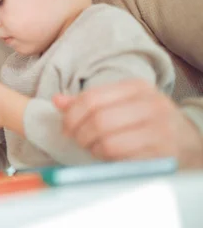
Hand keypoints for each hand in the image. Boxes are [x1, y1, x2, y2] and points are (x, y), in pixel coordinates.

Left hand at [53, 79, 202, 168]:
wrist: (190, 141)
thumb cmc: (148, 122)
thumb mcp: (122, 104)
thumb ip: (90, 102)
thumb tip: (57, 101)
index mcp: (136, 87)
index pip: (91, 98)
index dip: (71, 115)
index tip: (66, 127)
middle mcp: (150, 104)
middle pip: (97, 119)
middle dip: (79, 133)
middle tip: (77, 140)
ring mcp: (159, 128)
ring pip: (108, 140)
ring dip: (92, 148)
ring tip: (93, 148)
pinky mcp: (163, 152)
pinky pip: (122, 157)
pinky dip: (107, 159)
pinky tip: (108, 157)